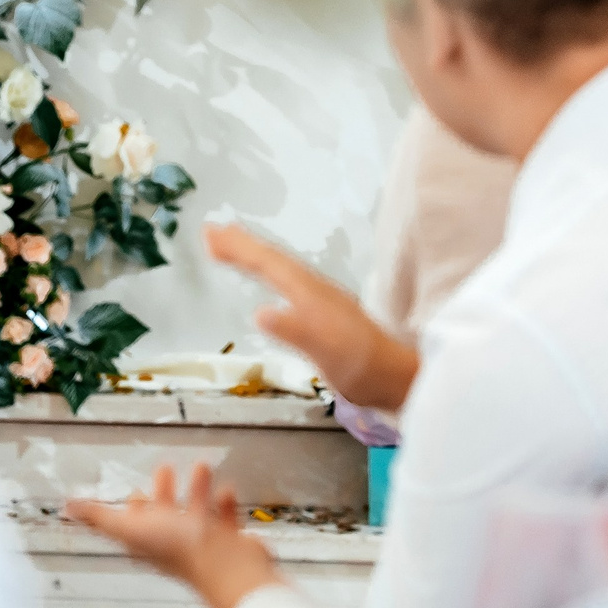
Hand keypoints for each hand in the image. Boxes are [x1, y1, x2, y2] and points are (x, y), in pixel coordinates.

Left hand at [67, 463, 283, 607]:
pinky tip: (225, 489)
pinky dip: (224, 502)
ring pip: (196, 510)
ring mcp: (201, 540)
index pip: (135, 522)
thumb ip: (99, 517)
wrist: (223, 563)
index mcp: (148, 538)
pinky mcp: (226, 538)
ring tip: (200, 468)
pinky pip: (225, 516)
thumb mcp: (128, 528)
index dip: (132, 507)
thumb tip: (69, 509)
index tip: (133, 491)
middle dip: (164, 490)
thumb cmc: (178, 549)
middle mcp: (174, 540)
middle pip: (166, 512)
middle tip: (164, 469)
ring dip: (197, 489)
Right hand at [206, 223, 419, 410]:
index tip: (209, 235)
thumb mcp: (325, 352)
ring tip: (229, 243)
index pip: (268, 264)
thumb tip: (261, 312)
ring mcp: (321, 297)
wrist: (398, 378)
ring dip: (253, 252)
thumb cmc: (360, 366)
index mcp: (310, 292)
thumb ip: (294, 330)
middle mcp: (314, 287)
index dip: (238, 250)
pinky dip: (268, 269)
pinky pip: (287, 278)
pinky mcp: (324, 309)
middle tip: (210, 230)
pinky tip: (267, 276)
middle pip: (273, 258)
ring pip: (281, 266)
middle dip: (241, 243)